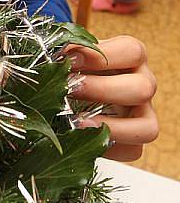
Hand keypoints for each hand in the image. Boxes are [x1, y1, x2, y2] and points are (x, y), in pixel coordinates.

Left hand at [65, 36, 158, 161]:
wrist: (70, 96)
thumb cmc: (74, 70)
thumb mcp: (71, 57)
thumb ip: (66, 55)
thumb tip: (54, 57)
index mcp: (131, 58)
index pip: (131, 51)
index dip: (100, 56)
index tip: (68, 60)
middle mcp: (143, 84)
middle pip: (143, 89)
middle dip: (102, 90)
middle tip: (70, 90)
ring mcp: (143, 115)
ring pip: (148, 127)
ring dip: (112, 128)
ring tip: (77, 123)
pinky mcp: (135, 142)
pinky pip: (132, 151)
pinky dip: (107, 149)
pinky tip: (81, 140)